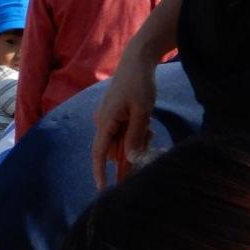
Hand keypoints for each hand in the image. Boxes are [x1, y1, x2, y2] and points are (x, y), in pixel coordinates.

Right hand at [89, 51, 157, 186]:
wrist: (137, 60)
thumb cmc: (139, 83)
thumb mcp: (142, 111)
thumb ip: (135, 136)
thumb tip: (129, 160)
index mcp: (105, 122)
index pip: (98, 153)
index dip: (100, 173)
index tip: (104, 189)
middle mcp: (102, 122)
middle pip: (113, 149)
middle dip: (130, 152)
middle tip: (149, 140)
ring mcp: (108, 119)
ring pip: (120, 142)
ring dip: (135, 142)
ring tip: (150, 128)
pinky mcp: (115, 115)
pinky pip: (123, 133)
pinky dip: (135, 134)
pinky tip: (147, 124)